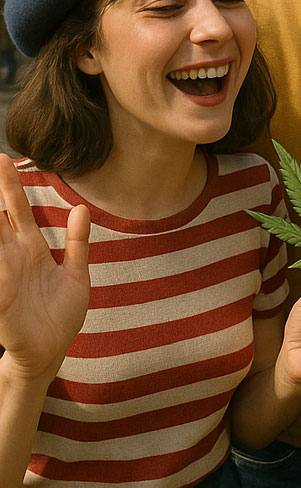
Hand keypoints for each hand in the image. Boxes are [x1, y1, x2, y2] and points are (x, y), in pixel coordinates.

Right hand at [0, 154, 89, 382]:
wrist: (51, 352)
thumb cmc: (61, 315)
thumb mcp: (76, 274)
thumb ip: (78, 242)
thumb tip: (82, 208)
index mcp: (30, 249)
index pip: (17, 210)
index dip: (11, 186)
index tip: (4, 159)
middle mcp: (11, 257)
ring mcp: (2, 275)